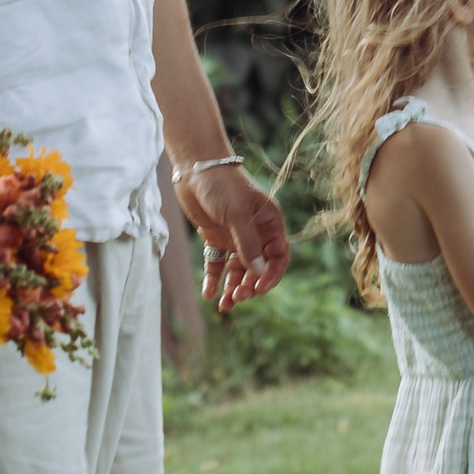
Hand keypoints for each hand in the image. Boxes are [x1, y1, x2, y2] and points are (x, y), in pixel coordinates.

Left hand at [176, 162, 289, 312]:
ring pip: (238, 270)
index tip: (258, 290)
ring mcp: (235, 236)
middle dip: (249, 286)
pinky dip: (214, 279)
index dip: (272, 276)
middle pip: (258, 267)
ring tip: (223, 305)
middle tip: (236, 298)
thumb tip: (259, 274)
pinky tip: (208, 293)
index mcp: (269, 223)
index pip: (279, 256)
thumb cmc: (221, 185)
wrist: (194, 168)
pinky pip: (218, 264)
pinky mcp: (216, 238)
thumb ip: (247, 244)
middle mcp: (255, 232)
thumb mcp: (236, 214)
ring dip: (233, 288)